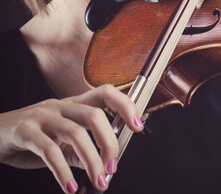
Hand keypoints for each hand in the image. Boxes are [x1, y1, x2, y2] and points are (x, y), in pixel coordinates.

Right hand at [0, 84, 143, 192]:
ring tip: (98, 180)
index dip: (125, 105)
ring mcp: (41, 116)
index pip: (105, 93)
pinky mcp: (24, 131)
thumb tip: (102, 165)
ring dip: (91, 160)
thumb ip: (79, 151)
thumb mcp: (57, 142)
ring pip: (75, 133)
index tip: (138, 126)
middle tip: (113, 167)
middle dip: (109, 142)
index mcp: (72, 105)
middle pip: (94, 115)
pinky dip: (63, 171)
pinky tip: (70, 187)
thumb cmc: (27, 137)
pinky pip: (49, 151)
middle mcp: (59, 106)